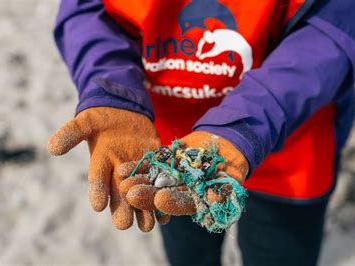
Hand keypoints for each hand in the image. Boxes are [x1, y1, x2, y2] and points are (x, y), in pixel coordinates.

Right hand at [47, 107, 161, 230]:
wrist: (125, 113)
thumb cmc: (101, 117)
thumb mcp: (86, 121)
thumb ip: (71, 133)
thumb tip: (52, 148)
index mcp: (100, 163)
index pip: (96, 180)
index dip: (97, 191)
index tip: (97, 205)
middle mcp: (117, 174)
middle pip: (118, 196)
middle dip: (121, 209)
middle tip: (123, 223)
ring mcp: (136, 173)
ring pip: (138, 197)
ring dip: (142, 211)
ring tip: (147, 224)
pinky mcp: (155, 168)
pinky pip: (157, 187)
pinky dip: (160, 199)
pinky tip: (165, 214)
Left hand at [120, 131, 248, 215]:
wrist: (226, 144)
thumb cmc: (233, 166)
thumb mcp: (232, 179)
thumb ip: (223, 190)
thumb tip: (214, 201)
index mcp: (195, 202)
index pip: (182, 205)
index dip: (172, 203)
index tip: (160, 200)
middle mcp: (180, 192)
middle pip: (161, 195)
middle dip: (146, 194)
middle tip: (130, 194)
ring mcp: (170, 178)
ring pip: (151, 181)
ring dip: (136, 181)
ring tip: (121, 181)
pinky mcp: (163, 163)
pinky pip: (148, 166)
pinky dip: (136, 167)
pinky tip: (121, 169)